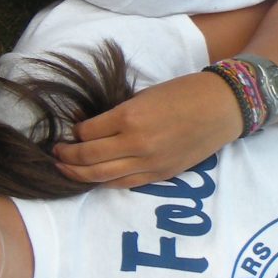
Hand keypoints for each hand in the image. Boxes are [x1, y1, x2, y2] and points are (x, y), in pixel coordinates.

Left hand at [52, 71, 242, 188]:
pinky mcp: (162, 175)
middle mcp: (137, 144)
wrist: (222, 107)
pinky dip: (105, 182)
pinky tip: (94, 178)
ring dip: (79, 175)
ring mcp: (150, 163)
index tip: (67, 132)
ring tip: (65, 169)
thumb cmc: (181, 93)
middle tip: (55, 154)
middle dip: (67, 158)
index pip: (86, 133)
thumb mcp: (141, 96)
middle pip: (88, 159)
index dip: (73, 134)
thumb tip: (86, 125)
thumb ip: (115, 113)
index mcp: (129, 117)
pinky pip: (125, 183)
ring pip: (102, 177)